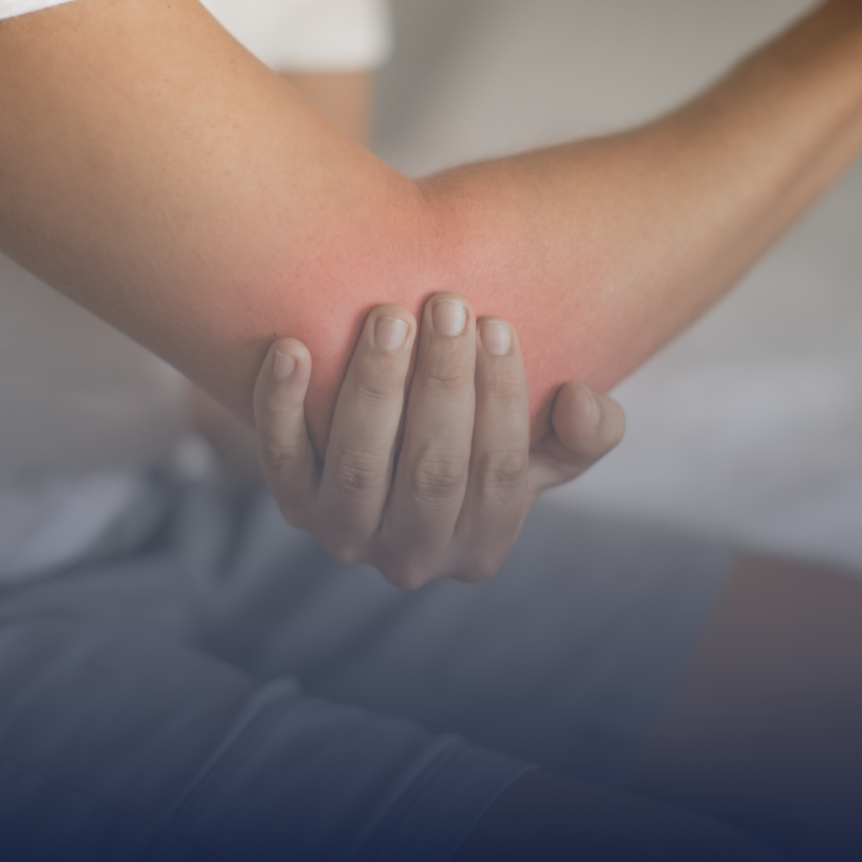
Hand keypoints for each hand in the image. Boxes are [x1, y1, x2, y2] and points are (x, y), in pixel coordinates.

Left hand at [253, 293, 623, 589]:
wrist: (392, 456)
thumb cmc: (477, 441)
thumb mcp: (541, 448)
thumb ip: (582, 434)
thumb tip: (582, 402)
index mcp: (481, 547)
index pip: (499, 474)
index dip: (502, 399)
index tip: (498, 325)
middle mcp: (413, 556)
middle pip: (434, 470)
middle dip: (443, 384)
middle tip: (446, 306)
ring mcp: (346, 536)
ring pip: (361, 466)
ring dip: (374, 388)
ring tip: (388, 317)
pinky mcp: (293, 505)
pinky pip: (281, 461)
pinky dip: (279, 406)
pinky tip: (290, 347)